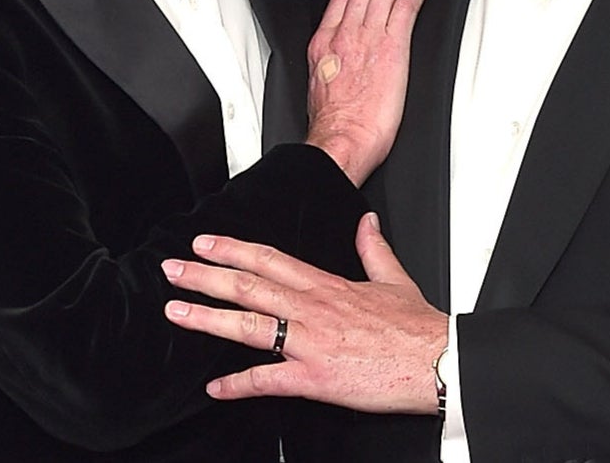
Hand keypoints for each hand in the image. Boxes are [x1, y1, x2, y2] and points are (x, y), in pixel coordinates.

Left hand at [162, 214, 446, 413]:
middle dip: (205, 276)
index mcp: (327, 285)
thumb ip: (373, 248)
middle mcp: (312, 309)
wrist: (436, 361)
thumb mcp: (394, 278)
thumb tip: (367, 222)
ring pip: (248, 325)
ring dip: (208, 318)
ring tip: (177, 313)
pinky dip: (238, 384)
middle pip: (249, 285)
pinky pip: (267, 380)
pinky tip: (215, 386)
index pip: (269, 259)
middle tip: (174, 270)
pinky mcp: (314, 378)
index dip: (233, 249)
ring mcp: (309, 343)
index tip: (206, 243)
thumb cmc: (416, 329)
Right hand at [304, 0, 430, 185]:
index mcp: (325, 45)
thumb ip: (330, 65)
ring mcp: (368, 37)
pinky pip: (405, 6)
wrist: (341, 140)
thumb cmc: (334, 126)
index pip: (341, 1)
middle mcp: (344, 35)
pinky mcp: (393, 46)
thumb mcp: (318, 88)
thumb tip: (341, 65)